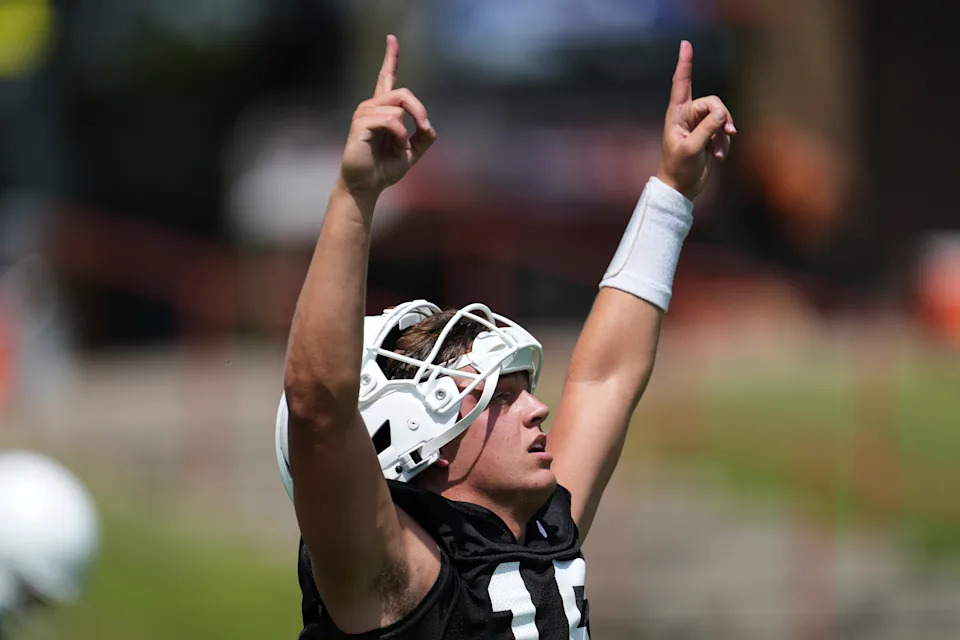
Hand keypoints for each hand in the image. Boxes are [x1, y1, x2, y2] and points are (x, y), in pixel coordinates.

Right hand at [338, 35, 436, 200]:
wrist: (367, 185)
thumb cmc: (384, 169)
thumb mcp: (411, 153)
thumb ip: (423, 138)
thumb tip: (429, 126)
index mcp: (382, 109)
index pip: (386, 78)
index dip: (390, 58)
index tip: (392, 38)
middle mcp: (371, 106)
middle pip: (402, 92)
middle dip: (419, 109)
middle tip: (423, 128)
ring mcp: (364, 113)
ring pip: (398, 106)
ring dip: (407, 130)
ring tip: (400, 146)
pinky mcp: (361, 123)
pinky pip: (391, 119)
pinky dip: (400, 134)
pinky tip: (396, 146)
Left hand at [656, 41, 736, 200]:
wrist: (681, 189)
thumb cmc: (678, 169)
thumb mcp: (691, 150)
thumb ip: (706, 130)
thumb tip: (722, 114)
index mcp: (677, 115)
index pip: (681, 84)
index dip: (684, 64)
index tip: (686, 44)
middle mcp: (688, 116)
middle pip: (713, 102)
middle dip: (723, 116)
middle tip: (727, 132)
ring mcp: (700, 126)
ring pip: (722, 117)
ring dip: (724, 134)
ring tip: (719, 152)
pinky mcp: (709, 136)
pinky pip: (724, 131)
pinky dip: (725, 144)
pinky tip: (718, 157)